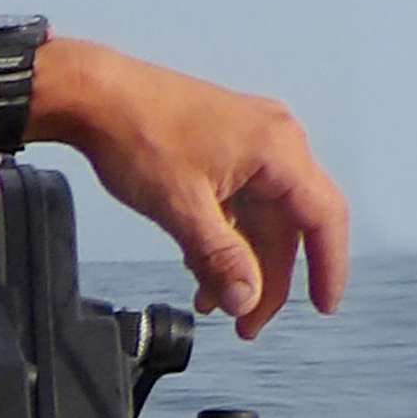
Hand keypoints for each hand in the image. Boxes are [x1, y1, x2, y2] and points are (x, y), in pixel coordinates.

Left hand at [47, 43, 350, 337]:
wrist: (89, 94)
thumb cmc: (133, 132)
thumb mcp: (180, 207)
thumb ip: (219, 258)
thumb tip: (247, 300)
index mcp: (279, 150)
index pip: (323, 218)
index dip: (327, 268)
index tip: (323, 306)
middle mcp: (273, 142)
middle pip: (288, 225)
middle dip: (267, 278)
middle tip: (248, 323)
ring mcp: (247, 144)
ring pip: (258, 218)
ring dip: (239, 263)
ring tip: (215, 303)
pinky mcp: (220, 148)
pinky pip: (235, 203)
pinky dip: (221, 238)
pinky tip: (200, 270)